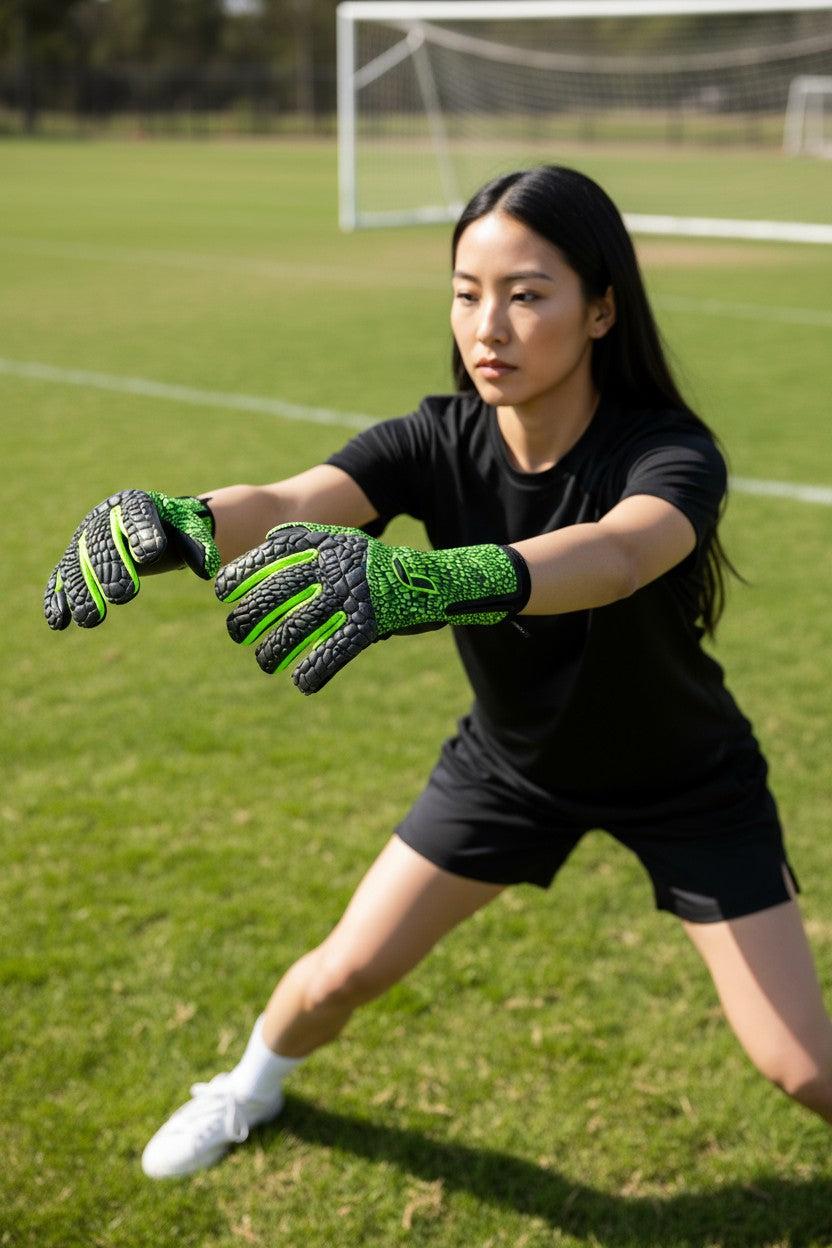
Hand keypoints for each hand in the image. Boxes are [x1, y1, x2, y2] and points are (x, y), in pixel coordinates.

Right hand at [44, 489, 219, 629]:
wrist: (156, 530)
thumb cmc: (174, 529)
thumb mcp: (190, 532)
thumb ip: (198, 546)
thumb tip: (207, 570)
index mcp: (135, 503)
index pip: (136, 514)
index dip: (142, 532)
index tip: (150, 554)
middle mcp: (103, 518)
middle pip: (101, 542)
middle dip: (110, 568)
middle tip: (124, 595)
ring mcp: (85, 540)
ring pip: (78, 564)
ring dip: (82, 592)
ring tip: (92, 619)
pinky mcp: (74, 561)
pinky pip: (62, 578)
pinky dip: (58, 599)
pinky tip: (59, 622)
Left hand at [216, 522, 528, 693]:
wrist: (431, 582)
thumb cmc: (377, 565)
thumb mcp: (343, 540)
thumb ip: (306, 538)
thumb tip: (267, 537)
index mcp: (322, 547)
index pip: (270, 558)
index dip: (241, 576)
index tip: (222, 593)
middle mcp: (331, 569)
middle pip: (274, 597)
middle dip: (247, 618)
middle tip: (236, 633)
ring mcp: (349, 599)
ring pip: (295, 630)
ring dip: (273, 651)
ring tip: (265, 662)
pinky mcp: (367, 627)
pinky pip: (331, 654)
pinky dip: (313, 673)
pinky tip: (302, 683)